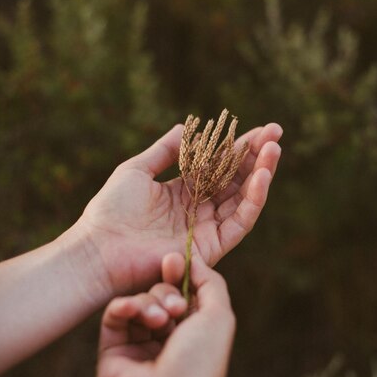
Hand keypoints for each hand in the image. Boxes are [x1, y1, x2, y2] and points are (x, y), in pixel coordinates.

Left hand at [72, 122, 281, 298]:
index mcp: (182, 191)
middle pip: (236, 180)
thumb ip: (164, 151)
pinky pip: (239, 222)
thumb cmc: (111, 210)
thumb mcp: (136, 170)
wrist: (100, 250)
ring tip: (274, 150)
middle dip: (257, 157)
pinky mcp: (210, 247)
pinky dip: (253, 200)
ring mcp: (206, 229)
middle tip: (276, 133)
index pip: (218, 166)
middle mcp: (198, 210)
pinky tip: (262, 176)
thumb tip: (186, 126)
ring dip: (261, 174)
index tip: (260, 129)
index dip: (238, 148)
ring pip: (243, 199)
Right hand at [97, 253, 234, 376]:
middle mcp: (169, 340)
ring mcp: (140, 345)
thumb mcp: (219, 316)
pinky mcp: (114, 349)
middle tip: (173, 306)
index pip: (186, 294)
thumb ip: (210, 282)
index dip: (180, 275)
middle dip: (167, 291)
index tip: (173, 259)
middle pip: (163, 294)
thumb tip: (193, 259)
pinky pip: (115, 315)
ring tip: (158, 321)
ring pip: (140, 302)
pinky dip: (123, 306)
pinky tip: (130, 310)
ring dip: (149, 303)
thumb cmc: (198, 361)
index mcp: (196, 335)